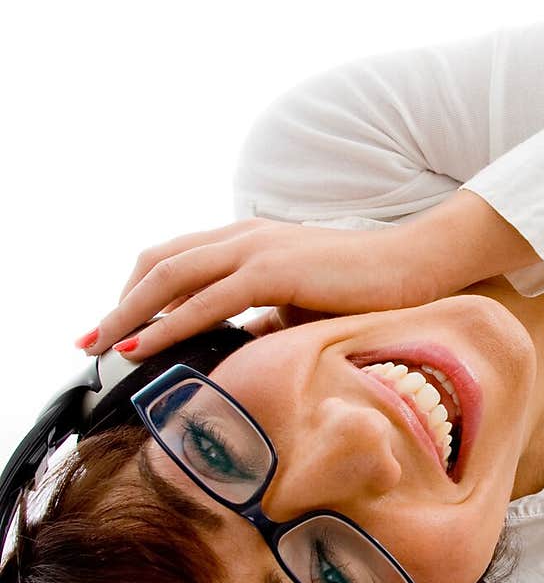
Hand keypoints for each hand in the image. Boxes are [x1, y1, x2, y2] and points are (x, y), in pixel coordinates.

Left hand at [75, 217, 435, 361]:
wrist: (416, 265)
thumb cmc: (365, 287)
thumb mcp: (300, 304)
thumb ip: (264, 319)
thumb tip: (238, 346)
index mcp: (246, 240)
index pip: (174, 259)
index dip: (137, 290)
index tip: (115, 326)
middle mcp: (242, 236)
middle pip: (157, 262)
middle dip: (117, 302)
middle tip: (89, 340)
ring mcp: (255, 248)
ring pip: (169, 277)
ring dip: (128, 313)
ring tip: (101, 345)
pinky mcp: (273, 269)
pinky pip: (205, 300)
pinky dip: (167, 324)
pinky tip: (145, 345)